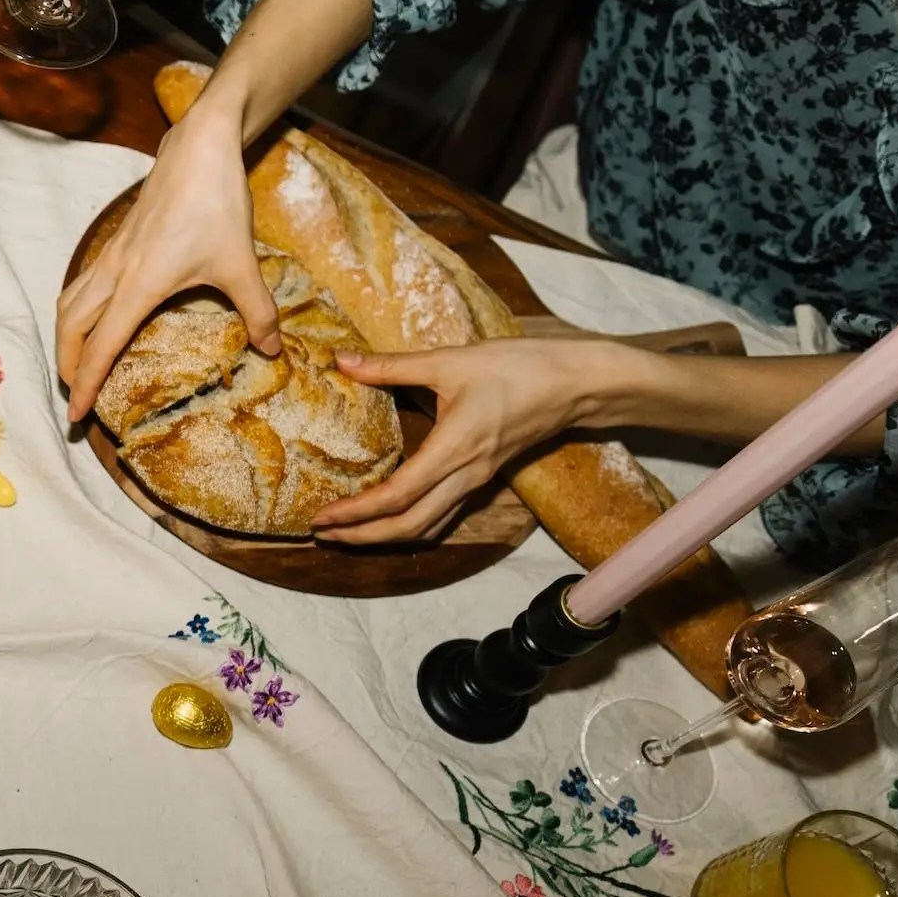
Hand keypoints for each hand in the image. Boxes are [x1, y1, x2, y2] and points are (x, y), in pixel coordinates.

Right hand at [55, 107, 274, 419]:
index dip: (87, 384)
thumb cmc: (216, 202)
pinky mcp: (118, 242)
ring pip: (70, 303)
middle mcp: (116, 272)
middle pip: (71, 327)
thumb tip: (272, 349)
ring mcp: (112, 254)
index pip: (103, 345)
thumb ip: (257, 310)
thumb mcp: (242, 262)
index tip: (77, 415)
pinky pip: (83, 284)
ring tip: (75, 362)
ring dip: (66, 337)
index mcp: (140, 285)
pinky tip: (95, 317)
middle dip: (67, 365)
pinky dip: (77, 310)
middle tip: (75, 395)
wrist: (198, 148)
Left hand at [312, 339, 628, 543]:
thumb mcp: (450, 360)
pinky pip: (444, 516)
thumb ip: (391, 366)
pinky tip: (389, 519)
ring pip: (428, 527)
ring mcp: (477, 481)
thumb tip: (341, 360)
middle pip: (410, 526)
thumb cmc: (517, 368)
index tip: (322, 517)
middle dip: (363, 536)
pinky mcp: (484, 478)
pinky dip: (412, 525)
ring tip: (347, 533)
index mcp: (453, 449)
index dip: (357, 512)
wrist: (576, 383)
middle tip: (321, 535)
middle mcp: (466, 475)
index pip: (398, 496)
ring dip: (385, 536)